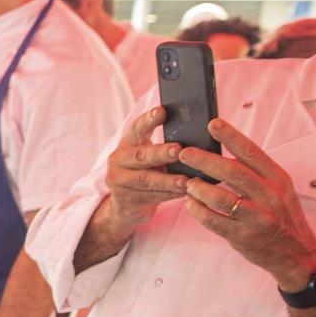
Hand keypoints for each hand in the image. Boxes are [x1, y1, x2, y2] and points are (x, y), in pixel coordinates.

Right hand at [101, 107, 190, 230]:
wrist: (126, 206)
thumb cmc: (147, 173)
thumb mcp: (150, 157)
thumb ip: (164, 147)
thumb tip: (197, 138)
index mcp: (126, 144)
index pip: (136, 129)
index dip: (149, 120)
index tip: (162, 111)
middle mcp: (118, 160)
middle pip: (141, 155)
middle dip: (161, 153)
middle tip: (178, 150)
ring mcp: (118, 181)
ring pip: (146, 179)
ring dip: (167, 180)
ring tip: (186, 180)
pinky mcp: (125, 200)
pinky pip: (151, 197)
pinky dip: (169, 195)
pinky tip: (184, 194)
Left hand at [180, 119, 315, 292]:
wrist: (297, 255)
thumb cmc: (281, 217)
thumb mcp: (278, 191)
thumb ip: (256, 174)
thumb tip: (222, 153)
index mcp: (278, 179)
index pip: (252, 152)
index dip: (231, 136)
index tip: (212, 123)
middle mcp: (271, 196)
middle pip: (232, 172)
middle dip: (205, 160)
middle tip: (184, 153)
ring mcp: (258, 217)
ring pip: (220, 197)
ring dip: (198, 188)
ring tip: (187, 182)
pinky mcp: (244, 236)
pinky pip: (213, 220)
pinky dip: (197, 210)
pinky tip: (190, 203)